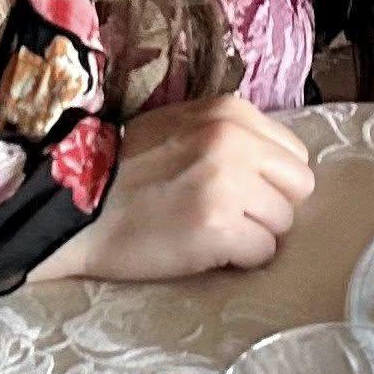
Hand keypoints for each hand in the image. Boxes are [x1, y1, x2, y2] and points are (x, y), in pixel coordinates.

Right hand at [29, 95, 316, 282]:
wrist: (74, 204)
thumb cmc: (126, 168)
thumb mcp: (184, 126)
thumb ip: (232, 136)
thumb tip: (275, 167)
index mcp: (231, 112)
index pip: (294, 153)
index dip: (270, 179)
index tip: (239, 190)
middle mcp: (236, 142)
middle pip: (299, 187)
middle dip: (271, 206)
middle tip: (229, 215)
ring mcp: (229, 185)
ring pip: (283, 224)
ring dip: (254, 235)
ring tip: (210, 230)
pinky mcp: (218, 228)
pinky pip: (262, 254)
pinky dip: (238, 260)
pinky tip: (204, 250)